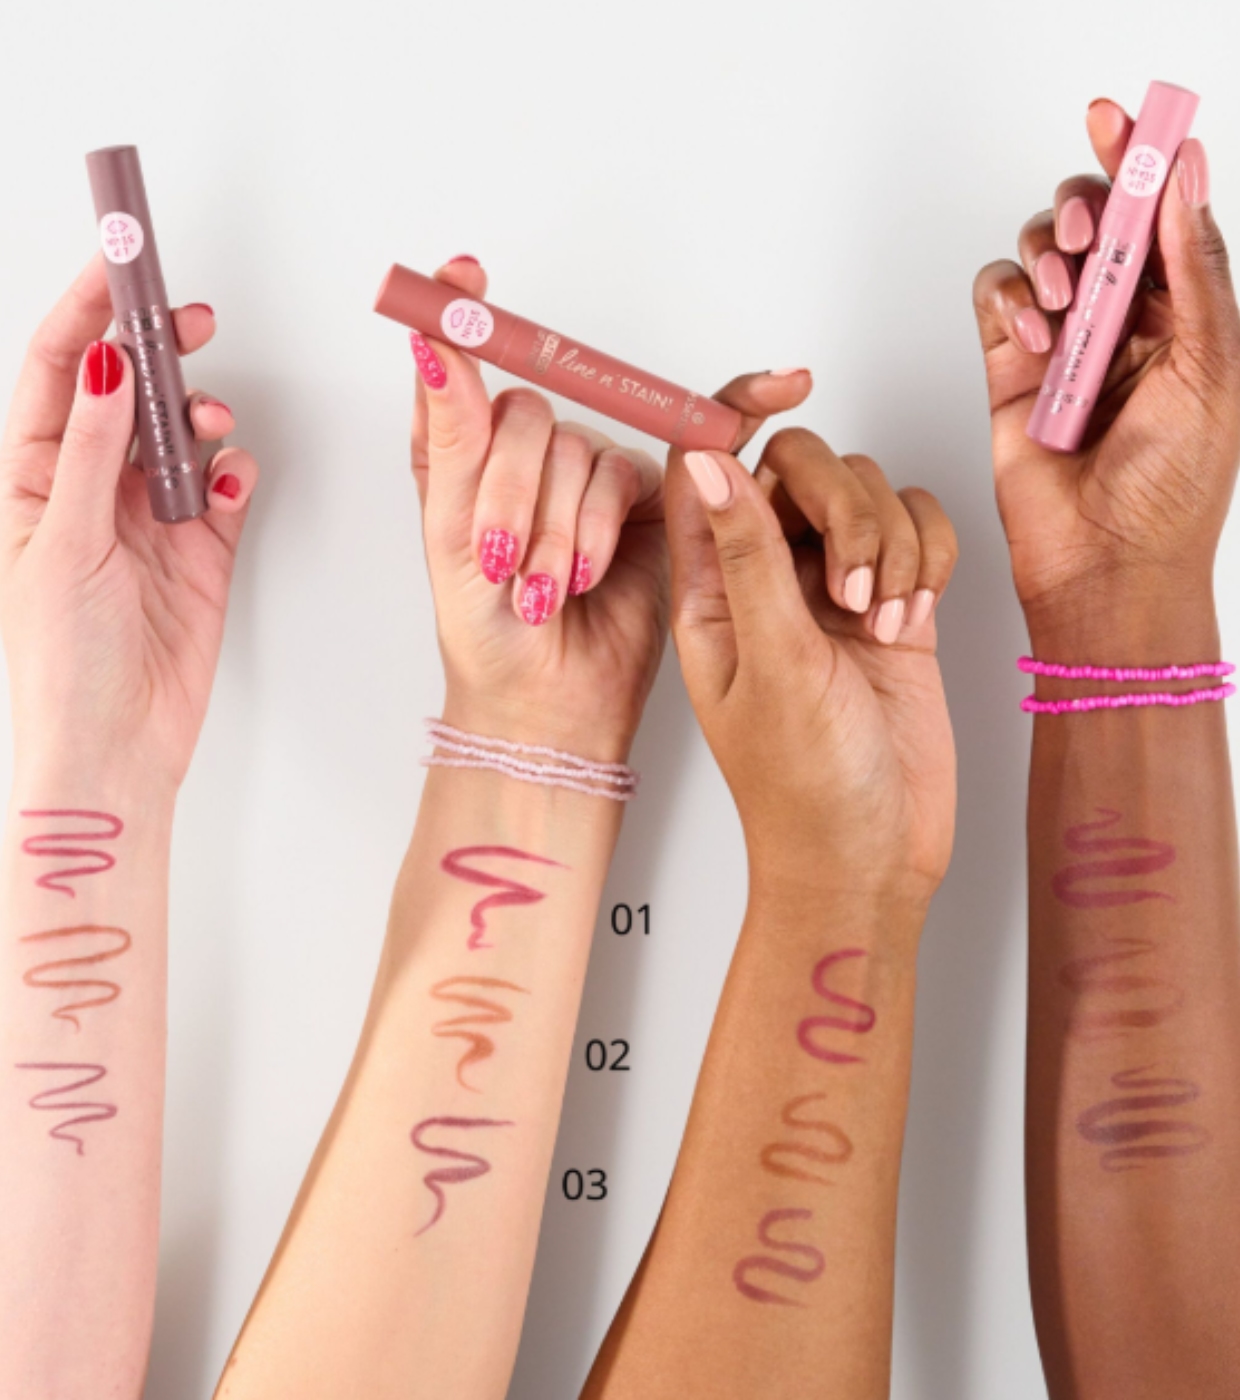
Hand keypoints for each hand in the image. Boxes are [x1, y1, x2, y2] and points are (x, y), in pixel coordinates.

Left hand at [0, 257, 257, 794]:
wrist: (116, 748)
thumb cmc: (63, 662)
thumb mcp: (62, 543)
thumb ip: (94, 452)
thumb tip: (110, 367)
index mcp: (33, 479)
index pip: (63, 373)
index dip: (88, 312)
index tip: (118, 263)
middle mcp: (92, 490)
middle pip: (128, 392)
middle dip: (158, 349)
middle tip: (189, 318)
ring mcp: (150, 519)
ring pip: (183, 435)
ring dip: (201, 417)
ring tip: (209, 426)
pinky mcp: (202, 551)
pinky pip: (227, 490)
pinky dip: (236, 477)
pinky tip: (230, 486)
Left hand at [409, 259, 671, 759]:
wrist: (545, 701)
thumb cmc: (483, 632)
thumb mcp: (448, 532)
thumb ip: (449, 432)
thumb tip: (433, 341)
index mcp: (462, 454)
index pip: (462, 365)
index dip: (461, 314)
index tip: (460, 274)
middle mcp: (523, 454)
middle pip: (526, 414)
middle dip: (510, 495)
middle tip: (500, 561)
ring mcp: (582, 472)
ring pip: (576, 450)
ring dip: (556, 528)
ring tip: (542, 588)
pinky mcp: (638, 497)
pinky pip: (624, 476)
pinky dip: (598, 527)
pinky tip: (586, 574)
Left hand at [668, 378, 957, 901]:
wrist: (873, 857)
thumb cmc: (804, 787)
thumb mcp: (771, 664)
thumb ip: (744, 556)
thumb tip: (705, 460)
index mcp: (708, 587)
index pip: (705, 465)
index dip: (737, 411)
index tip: (789, 384)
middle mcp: (763, 576)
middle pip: (799, 466)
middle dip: (842, 509)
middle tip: (851, 590)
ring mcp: (828, 587)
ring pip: (864, 492)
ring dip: (887, 544)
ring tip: (881, 623)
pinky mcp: (890, 601)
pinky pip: (915, 527)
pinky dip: (926, 558)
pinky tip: (913, 619)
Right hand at [973, 98, 1239, 648]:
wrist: (1104, 564)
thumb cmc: (1170, 491)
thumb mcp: (1214, 369)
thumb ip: (1197, 270)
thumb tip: (1185, 181)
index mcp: (1185, 313)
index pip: (1163, 215)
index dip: (1143, 159)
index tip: (1122, 117)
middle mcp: (1123, 320)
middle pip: (1097, 218)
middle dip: (1088, 207)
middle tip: (1091, 233)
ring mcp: (1062, 343)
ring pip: (1041, 251)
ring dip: (1048, 257)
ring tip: (1063, 307)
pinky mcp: (1007, 370)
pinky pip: (994, 299)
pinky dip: (1006, 301)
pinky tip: (1031, 337)